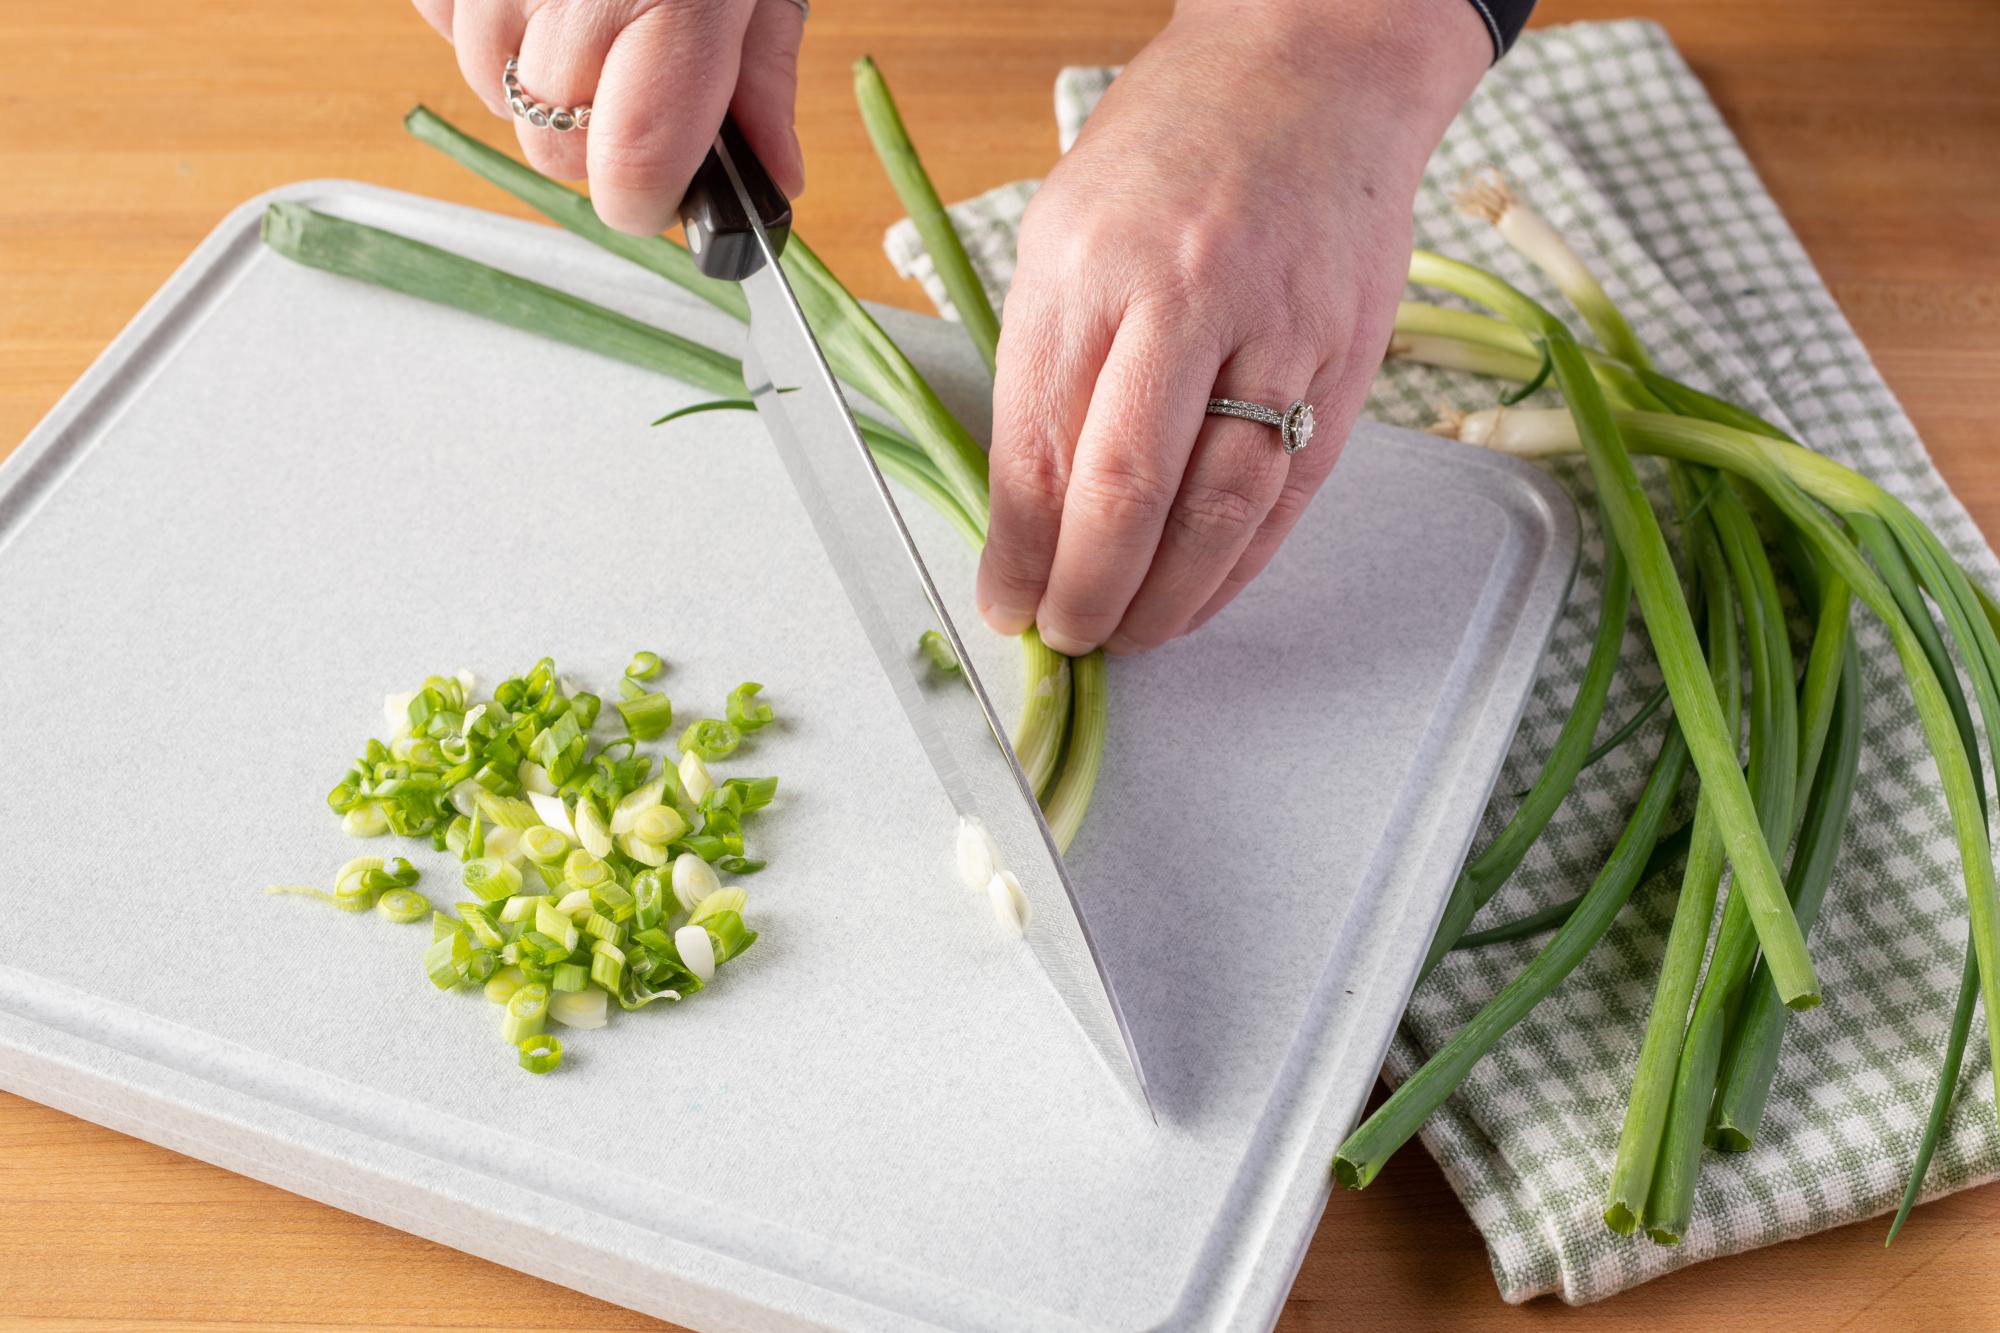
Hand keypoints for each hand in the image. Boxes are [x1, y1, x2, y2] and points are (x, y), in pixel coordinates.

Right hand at [410, 0, 805, 233]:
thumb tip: (771, 183)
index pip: (637, 161)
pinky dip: (492, 28)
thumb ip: (760, 81)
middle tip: (641, 92)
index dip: (651, 202)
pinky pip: (448, 28)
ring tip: (591, 22)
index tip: (667, 200)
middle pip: (558, 150)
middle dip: (601, 148)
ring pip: (496, 96)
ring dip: (542, 87)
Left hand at [976, 0, 1489, 654]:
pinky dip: (1242, 564)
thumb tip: (1025, 503)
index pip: (1041, 445)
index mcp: (1090, 264)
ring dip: (1169, 598)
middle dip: (1088, 593)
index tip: (1006, 603)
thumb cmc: (1174, 142)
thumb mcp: (1065, 228)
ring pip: (1218, 509)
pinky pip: (1290, 492)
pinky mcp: (1346, 360)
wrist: (1317, 68)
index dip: (1020, 550)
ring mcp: (1279, 330)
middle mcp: (1185, 297)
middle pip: (1127, 493)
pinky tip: (1205, 595)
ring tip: (1131, 635)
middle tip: (1068, 637)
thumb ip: (1044, 361)